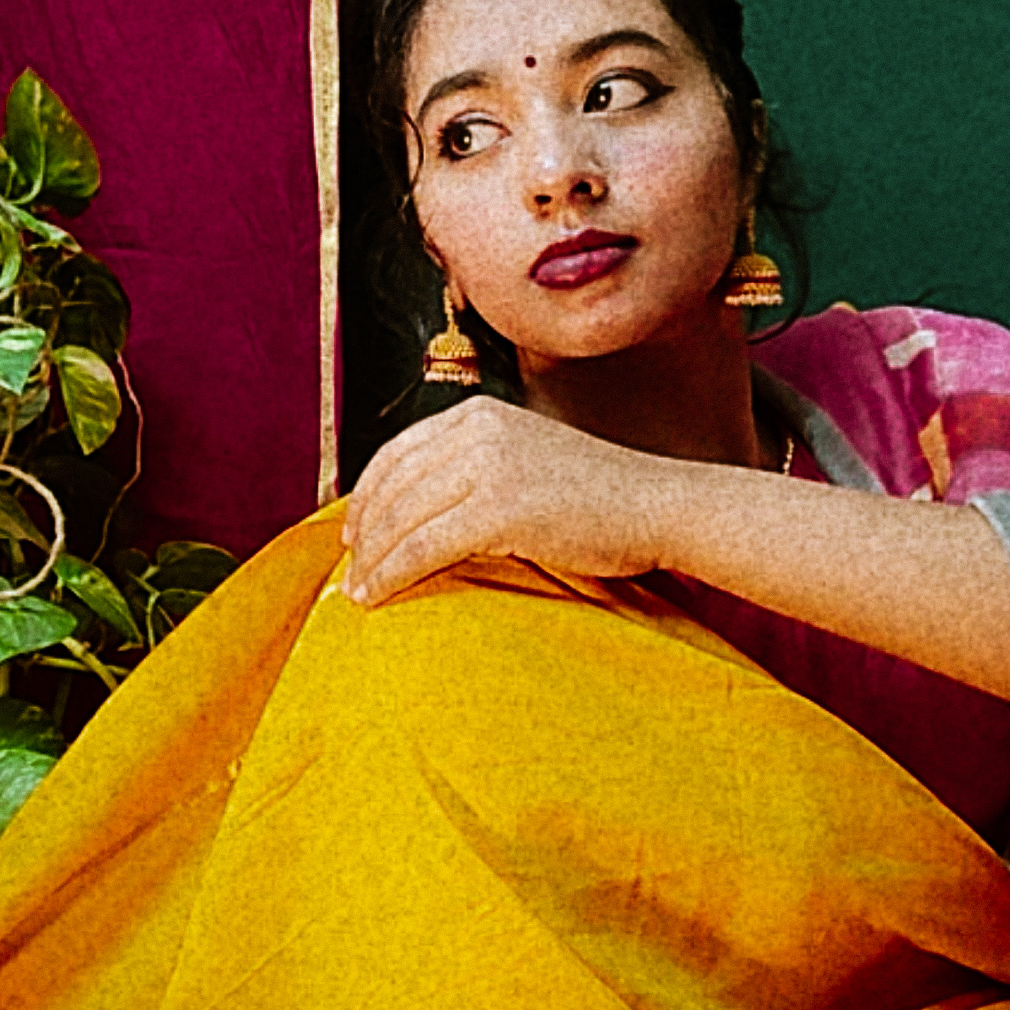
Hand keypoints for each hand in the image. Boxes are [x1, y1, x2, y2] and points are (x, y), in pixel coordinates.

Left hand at [341, 397, 679, 605]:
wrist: (658, 507)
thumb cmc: (604, 498)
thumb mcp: (530, 459)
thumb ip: (479, 469)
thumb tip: (428, 509)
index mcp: (480, 414)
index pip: (398, 451)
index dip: (367, 494)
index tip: (354, 530)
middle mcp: (477, 430)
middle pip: (393, 484)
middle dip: (364, 532)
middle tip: (350, 569)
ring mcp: (487, 466)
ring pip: (401, 517)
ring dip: (371, 559)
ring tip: (358, 590)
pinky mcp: (498, 509)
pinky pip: (422, 547)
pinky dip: (390, 574)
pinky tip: (376, 595)